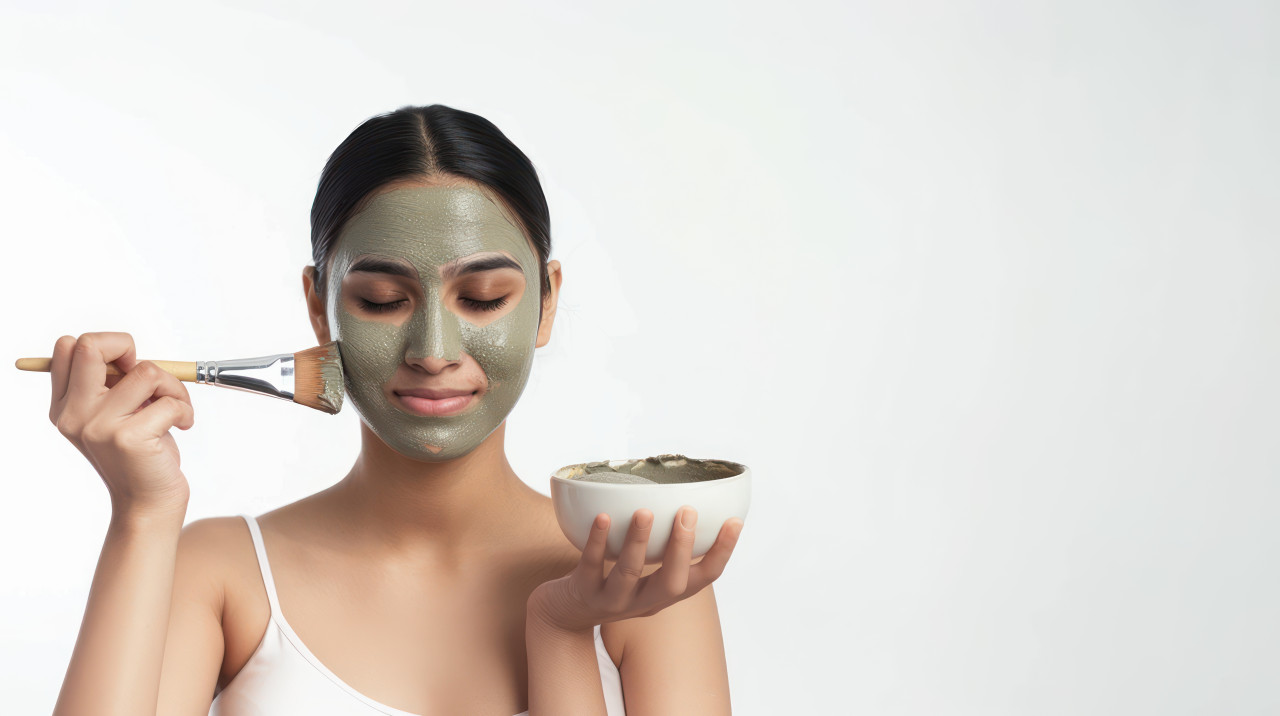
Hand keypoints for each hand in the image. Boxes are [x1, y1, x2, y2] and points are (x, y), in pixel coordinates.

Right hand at [47, 332, 194, 518]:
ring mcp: (98, 426)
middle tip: (148, 378)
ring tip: (175, 409)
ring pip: (146, 371)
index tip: (129, 370)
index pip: (69, 346)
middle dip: (129, 348)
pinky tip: (181, 427)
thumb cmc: (140, 453)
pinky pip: (169, 401)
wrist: (148, 503)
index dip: (108, 347)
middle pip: (91, 345)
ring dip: (174, 387)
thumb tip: (126, 349)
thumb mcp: (115, 415)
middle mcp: (74, 414)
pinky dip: (185, 410)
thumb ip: (111, 384)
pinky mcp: (128, 438)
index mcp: (65, 405)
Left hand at [528, 507, 744, 631]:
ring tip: (644, 511)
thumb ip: (661, 548)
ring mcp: (612, 600)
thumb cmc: (610, 580)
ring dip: (639, 542)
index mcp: (664, 594)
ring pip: (629, 575)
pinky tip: (602, 517)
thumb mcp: (643, 572)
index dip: (722, 552)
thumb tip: (684, 496)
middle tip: (687, 512)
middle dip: (681, 549)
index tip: (735, 521)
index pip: (703, 578)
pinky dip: (597, 541)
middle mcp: (643, 602)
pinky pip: (590, 566)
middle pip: (672, 583)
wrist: (563, 614)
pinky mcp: (582, 592)